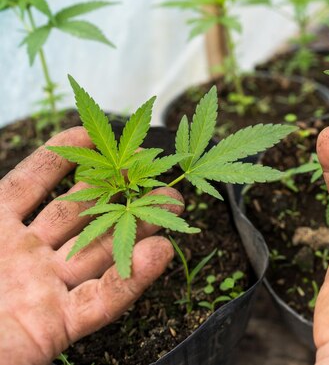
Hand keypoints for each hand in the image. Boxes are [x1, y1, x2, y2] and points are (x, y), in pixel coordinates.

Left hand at [0, 127, 182, 364]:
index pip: (29, 184)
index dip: (60, 156)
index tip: (93, 134)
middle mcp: (22, 257)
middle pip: (81, 216)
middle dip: (120, 193)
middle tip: (158, 177)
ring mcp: (42, 290)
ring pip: (101, 252)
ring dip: (140, 228)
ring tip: (174, 207)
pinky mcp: (55, 327)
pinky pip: (101, 300)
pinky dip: (132, 279)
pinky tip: (160, 254)